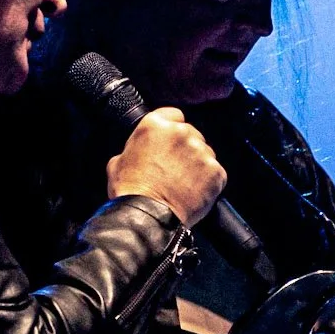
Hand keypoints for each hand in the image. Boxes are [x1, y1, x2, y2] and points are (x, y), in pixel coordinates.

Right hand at [106, 107, 225, 227]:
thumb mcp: (118, 162)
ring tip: (184, 184)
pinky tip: (194, 192)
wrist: (147, 217)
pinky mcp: (215, 171)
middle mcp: (181, 133)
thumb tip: (140, 151)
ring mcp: (200, 151)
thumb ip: (135, 148)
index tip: (171, 143)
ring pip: (205, 153)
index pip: (174, 115)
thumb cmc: (130, 192)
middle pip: (192, 134)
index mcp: (155, 125)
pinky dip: (209, 183)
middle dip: (186, 150)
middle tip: (175, 170)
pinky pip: (216, 173)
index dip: (172, 130)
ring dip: (198, 166)